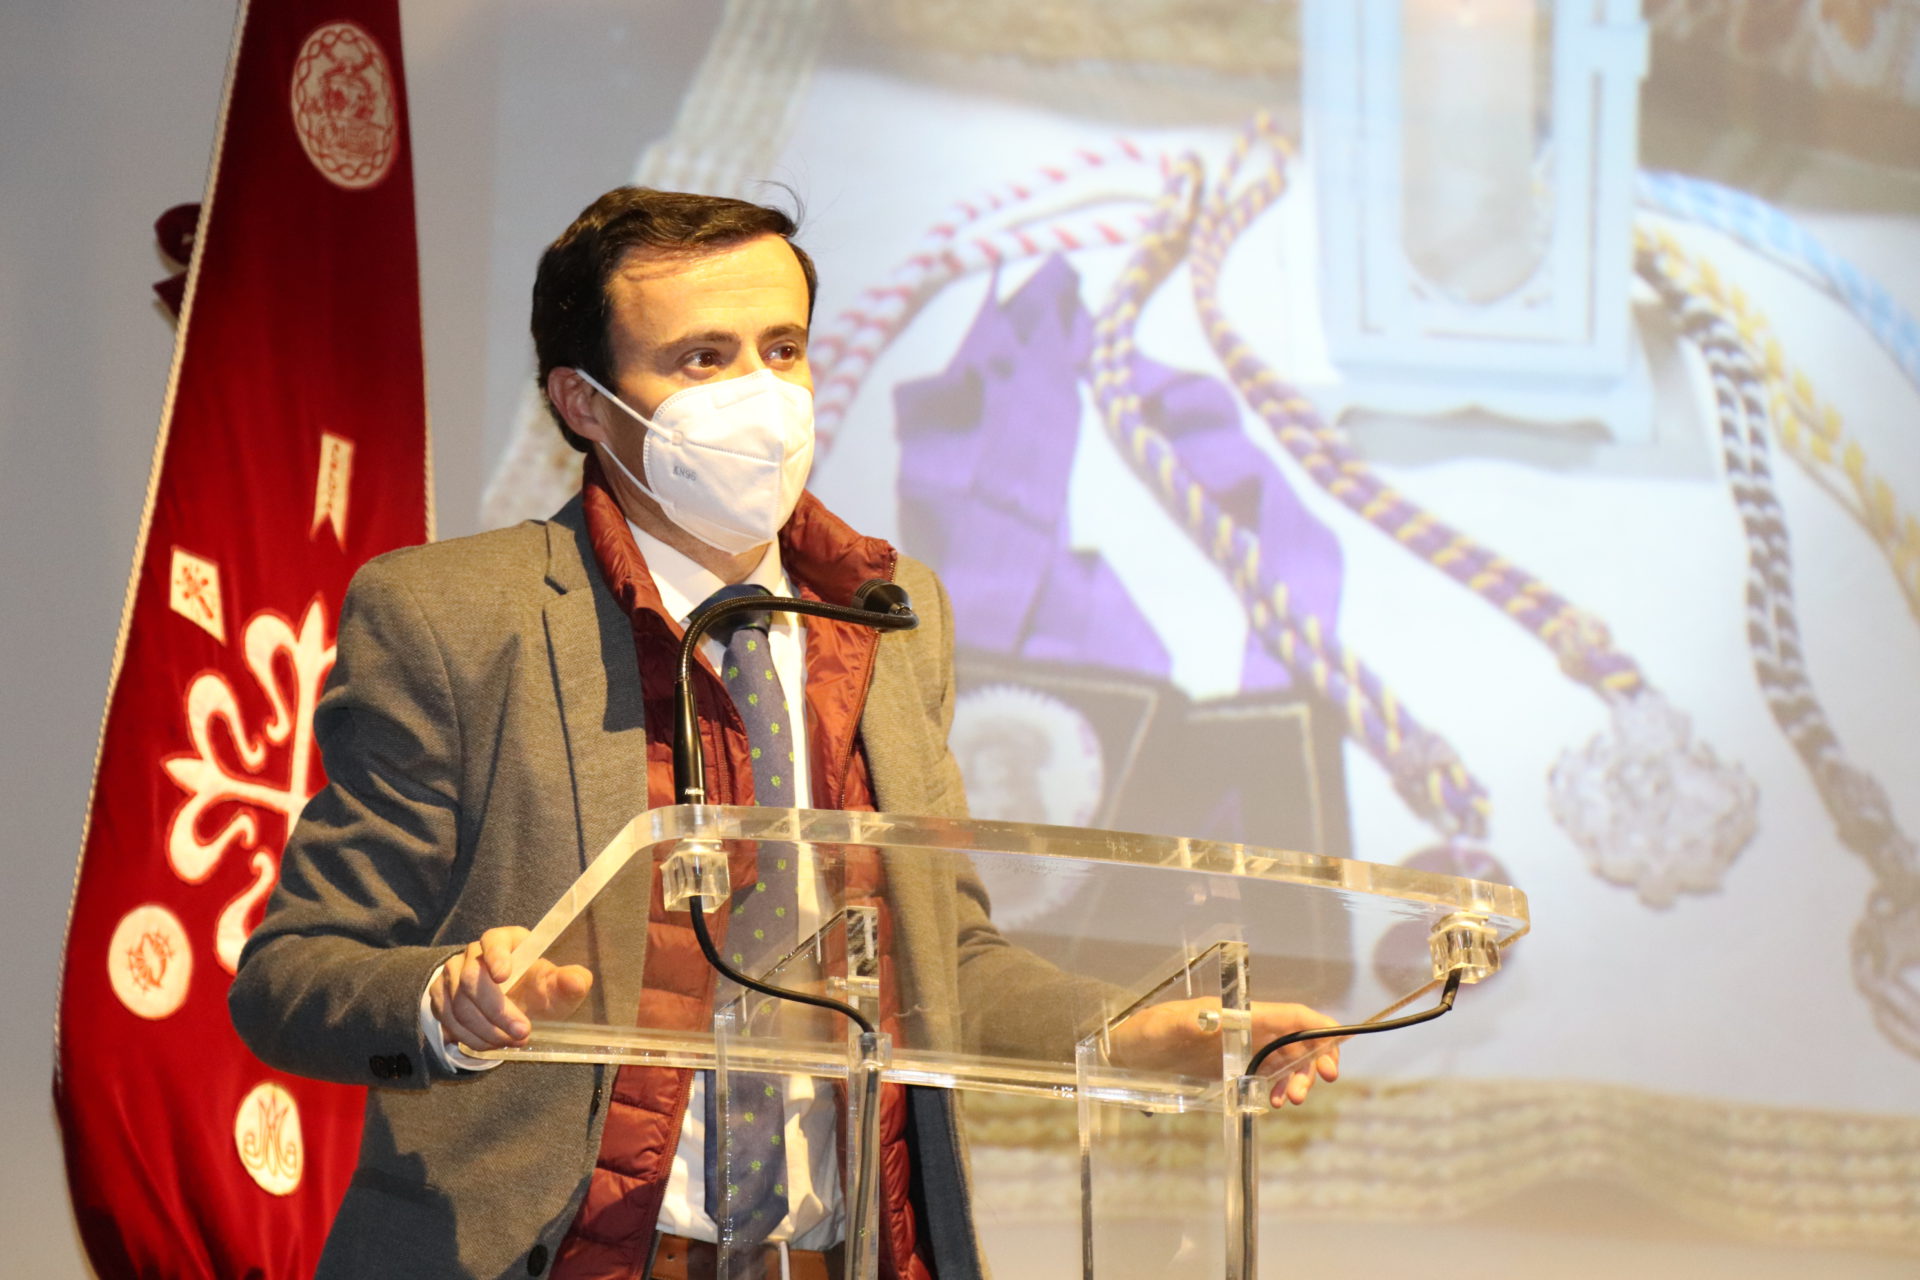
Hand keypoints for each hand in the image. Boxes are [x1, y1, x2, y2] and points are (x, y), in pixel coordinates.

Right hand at [430, 926, 592, 1051]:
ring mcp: (452, 975)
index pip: (493, 941)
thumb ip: (570, 982)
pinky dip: (471, 1038)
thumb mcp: (556, 987)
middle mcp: (473, 954)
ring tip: (511, 1042)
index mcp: (504, 941)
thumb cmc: (536, 990)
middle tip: (522, 1032)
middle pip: (472, 980)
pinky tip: (491, 1044)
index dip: (496, 956)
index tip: (504, 975)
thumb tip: (579, 980)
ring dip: (486, 1030)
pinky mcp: (441, 998)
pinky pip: (448, 1021)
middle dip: (497, 1011)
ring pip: (459, 1006)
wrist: (513, 1005)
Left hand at [1105, 997, 1341, 1107]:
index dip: (1320, 1031)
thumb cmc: (1149, 1031)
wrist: (1129, 1051)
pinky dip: (1278, 1088)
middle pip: (1300, 1041)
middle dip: (1312, 1064)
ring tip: (1286, 1101)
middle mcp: (1252, 1029)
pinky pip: (1270, 1076)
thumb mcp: (1168, 1025)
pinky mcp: (1236, 1068)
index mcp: (1245, 1014)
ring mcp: (1246, 1049)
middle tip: (1300, 1093)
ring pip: (1289, 1061)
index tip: (1330, 1061)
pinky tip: (1271, 1101)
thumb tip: (1216, 1019)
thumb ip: (1192, 1021)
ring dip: (1296, 1080)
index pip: (1294, 1016)